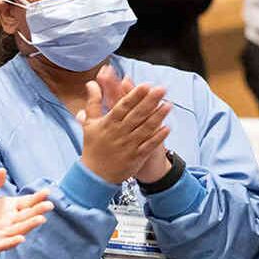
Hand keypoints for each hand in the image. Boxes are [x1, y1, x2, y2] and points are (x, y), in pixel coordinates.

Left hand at [0, 169, 52, 257]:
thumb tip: (2, 169)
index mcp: (11, 207)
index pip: (27, 202)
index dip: (36, 198)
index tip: (47, 192)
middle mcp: (11, 221)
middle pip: (27, 216)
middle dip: (38, 211)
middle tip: (49, 205)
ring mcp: (4, 234)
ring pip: (20, 229)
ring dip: (30, 225)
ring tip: (41, 219)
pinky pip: (5, 244)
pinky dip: (12, 242)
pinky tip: (21, 238)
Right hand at [78, 66, 170, 183]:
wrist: (95, 175)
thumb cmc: (93, 147)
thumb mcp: (90, 123)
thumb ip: (93, 102)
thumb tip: (91, 83)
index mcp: (108, 123)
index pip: (123, 106)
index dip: (135, 95)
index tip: (146, 85)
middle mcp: (119, 133)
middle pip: (137, 115)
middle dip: (150, 101)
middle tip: (161, 89)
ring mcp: (129, 145)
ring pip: (145, 128)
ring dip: (158, 116)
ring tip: (168, 104)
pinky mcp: (136, 157)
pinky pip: (149, 145)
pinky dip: (158, 137)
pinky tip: (167, 127)